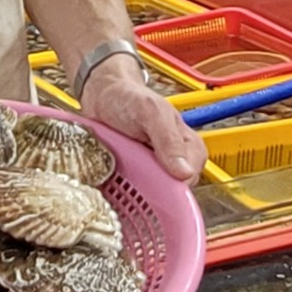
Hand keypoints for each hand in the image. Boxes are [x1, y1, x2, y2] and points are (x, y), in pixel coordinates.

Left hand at [77, 51, 204, 181]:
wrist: (102, 94)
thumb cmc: (130, 98)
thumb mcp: (152, 112)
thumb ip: (169, 139)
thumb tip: (184, 172)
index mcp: (188, 147)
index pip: (190, 178)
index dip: (173, 183)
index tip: (152, 177)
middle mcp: (174, 162)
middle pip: (172, 193)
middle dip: (153, 191)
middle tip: (132, 174)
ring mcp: (153, 171)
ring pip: (153, 196)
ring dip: (136, 191)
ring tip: (121, 173)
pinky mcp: (135, 178)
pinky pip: (134, 194)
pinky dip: (124, 192)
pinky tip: (114, 180)